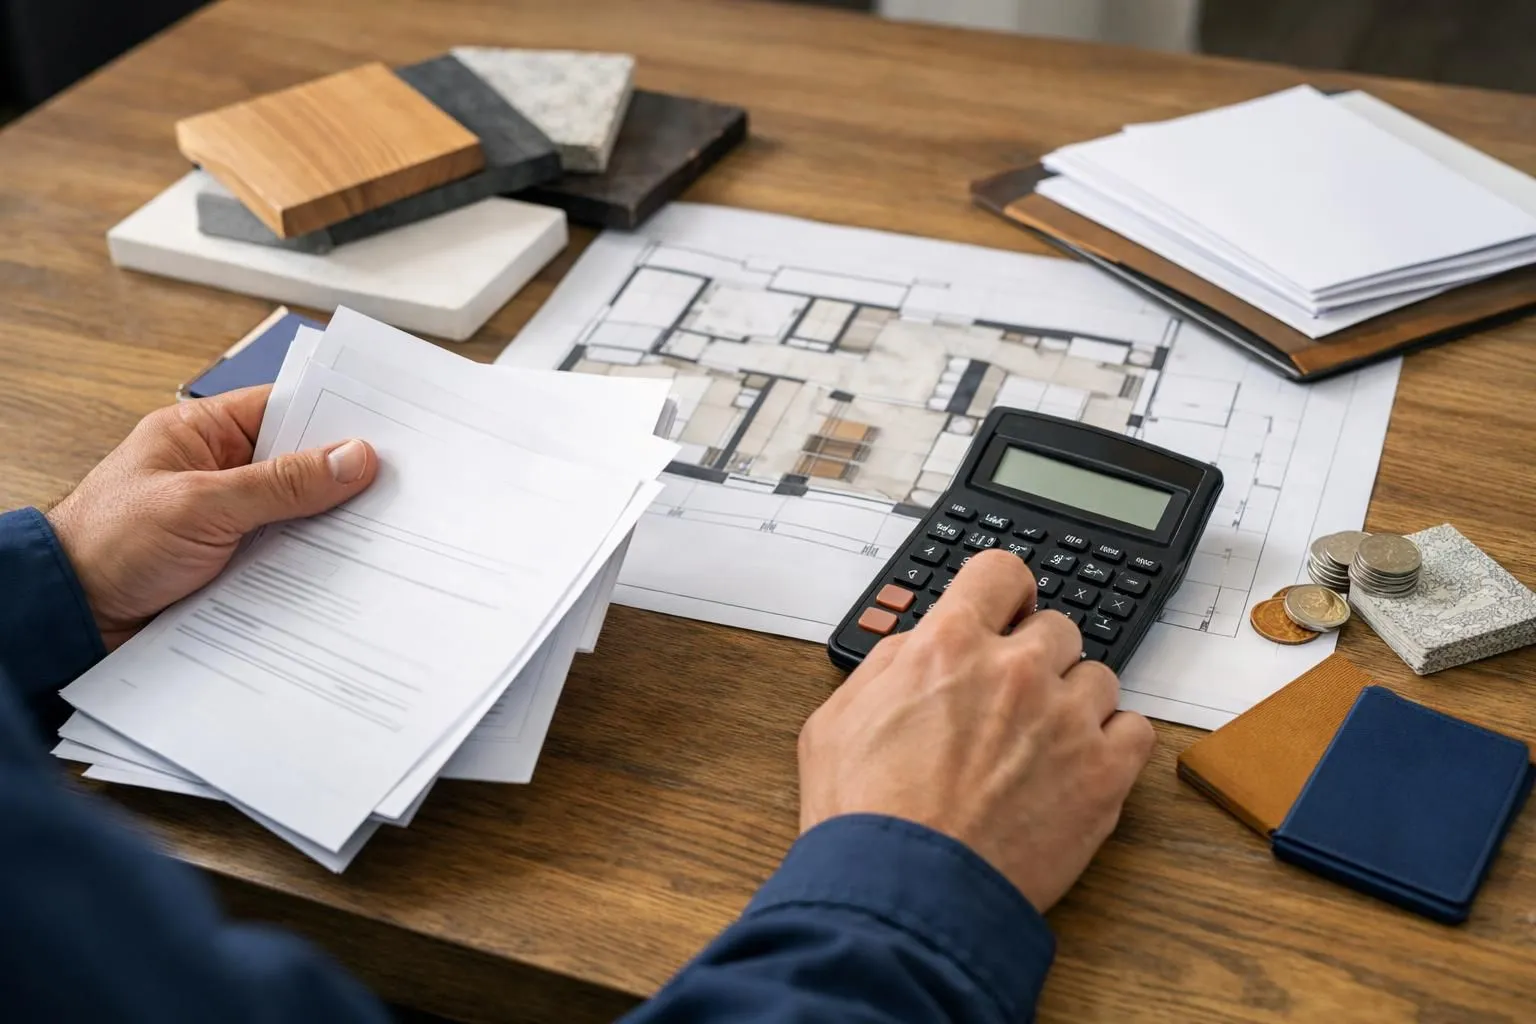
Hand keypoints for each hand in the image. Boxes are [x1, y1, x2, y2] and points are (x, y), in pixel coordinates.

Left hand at [46, 385, 376, 649]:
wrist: (67, 619)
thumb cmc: (107, 546)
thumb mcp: (200, 504)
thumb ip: (281, 483)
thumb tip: (354, 457)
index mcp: (201, 434)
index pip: (285, 409)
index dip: (336, 416)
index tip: (391, 428)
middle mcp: (219, 473)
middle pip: (300, 465)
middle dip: (344, 478)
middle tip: (402, 486)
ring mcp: (229, 521)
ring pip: (299, 516)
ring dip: (331, 528)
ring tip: (385, 533)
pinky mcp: (234, 566)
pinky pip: (288, 558)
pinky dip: (313, 565)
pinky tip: (347, 573)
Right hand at [798, 549, 1155, 911]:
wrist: (902, 894)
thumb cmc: (864, 815)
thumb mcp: (839, 718)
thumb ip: (888, 666)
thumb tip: (919, 647)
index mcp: (949, 644)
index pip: (1002, 572)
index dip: (1005, 592)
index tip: (1008, 612)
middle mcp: (1015, 669)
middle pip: (1057, 627)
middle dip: (1037, 658)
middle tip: (1014, 700)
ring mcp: (1065, 720)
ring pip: (1099, 678)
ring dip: (1075, 703)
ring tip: (1043, 747)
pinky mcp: (1102, 775)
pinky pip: (1135, 730)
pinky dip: (1112, 745)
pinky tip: (1081, 768)